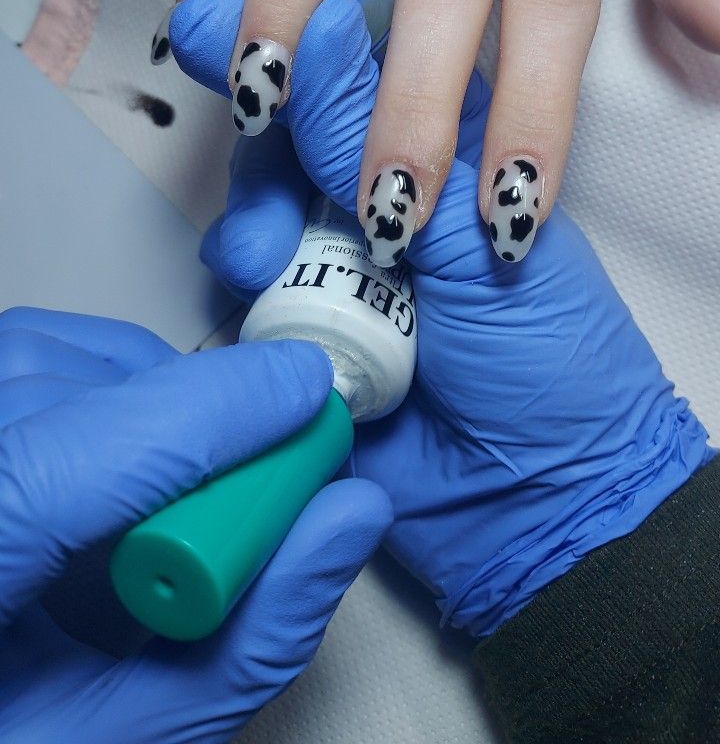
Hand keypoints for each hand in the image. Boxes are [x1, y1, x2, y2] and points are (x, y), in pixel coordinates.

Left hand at [0, 308, 389, 742]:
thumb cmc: (18, 735)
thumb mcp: (129, 738)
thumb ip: (249, 639)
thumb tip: (349, 514)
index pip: (47, 474)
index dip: (194, 418)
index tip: (306, 396)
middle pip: (53, 400)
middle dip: (188, 414)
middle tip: (280, 463)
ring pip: (38, 355)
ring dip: (145, 391)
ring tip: (191, 478)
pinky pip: (26, 351)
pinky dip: (103, 375)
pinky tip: (133, 448)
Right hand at [170, 0, 711, 637]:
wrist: (537, 499)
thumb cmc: (544, 350)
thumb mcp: (467, 230)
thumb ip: (377, 141)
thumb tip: (317, 18)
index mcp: (448, 140)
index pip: (362, 44)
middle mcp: (383, 176)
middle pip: (291, 102)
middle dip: (252, 79)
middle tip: (208, 40)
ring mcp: (335, 241)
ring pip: (256, 181)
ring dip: (247, 195)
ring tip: (263, 238)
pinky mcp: (294, 309)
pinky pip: (241, 266)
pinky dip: (235, 267)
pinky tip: (250, 280)